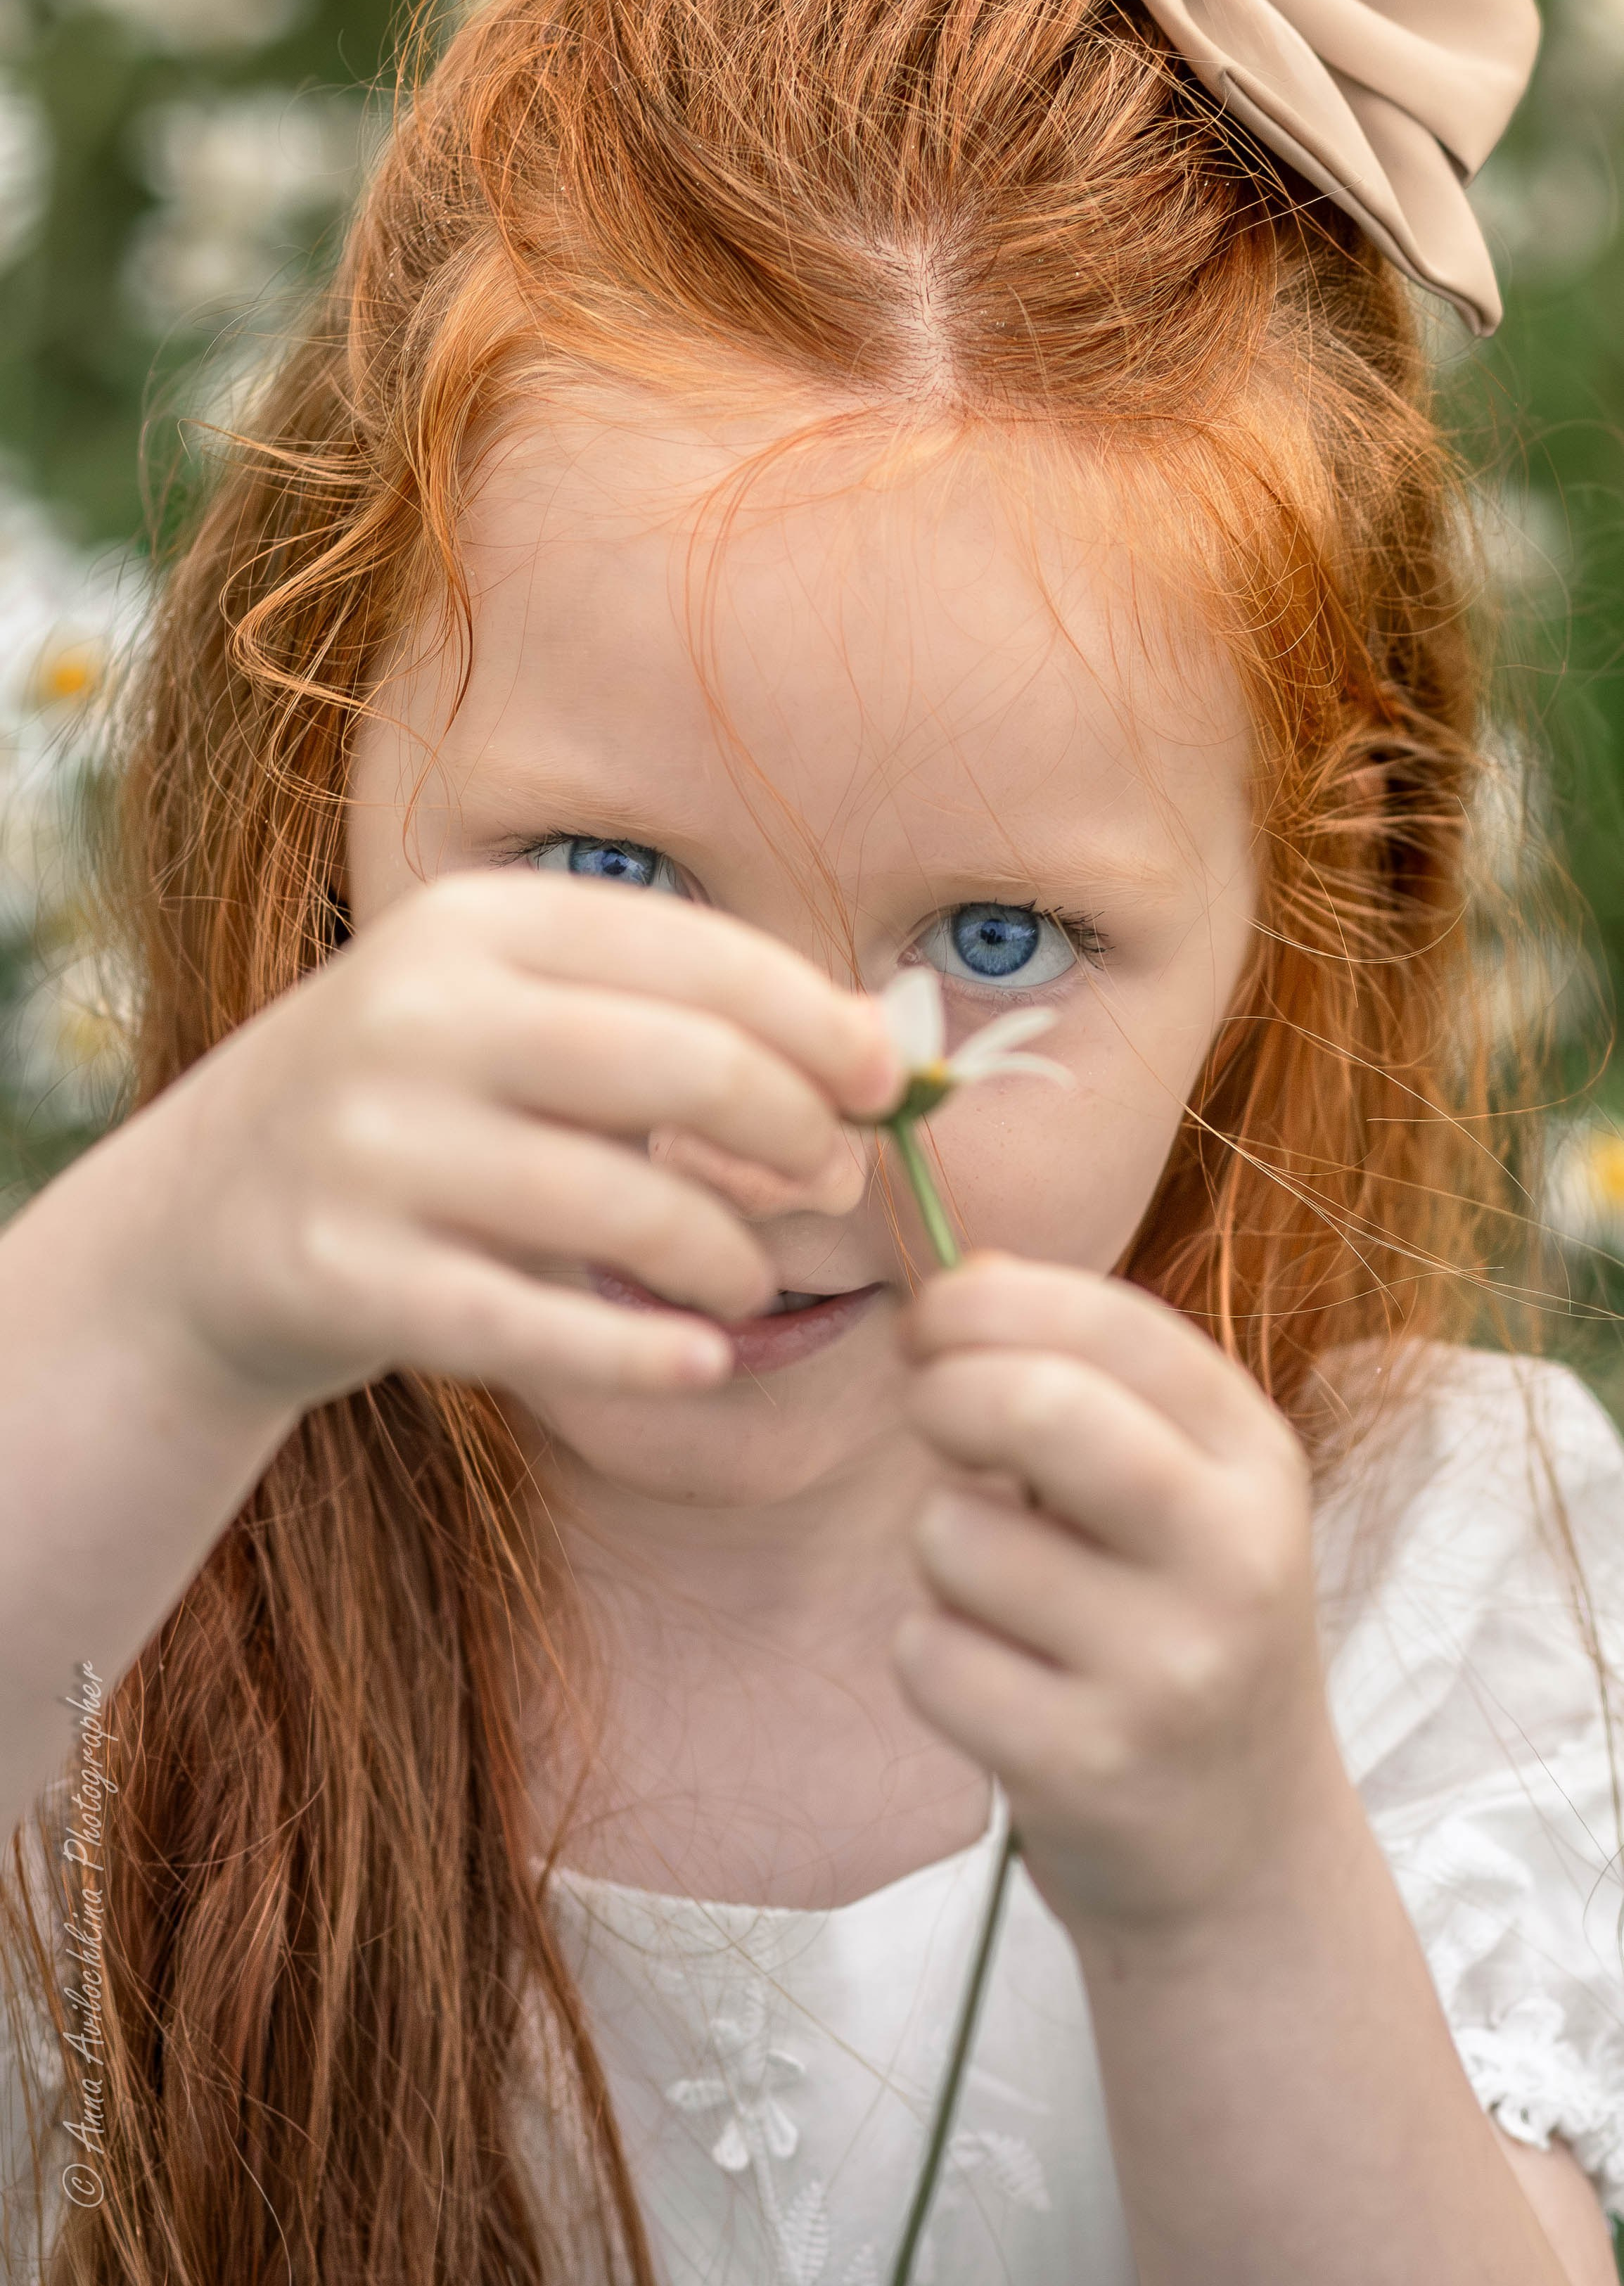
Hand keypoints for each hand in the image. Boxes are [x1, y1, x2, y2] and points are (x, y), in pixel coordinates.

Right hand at [105, 871, 898, 1418]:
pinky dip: (640, 1356)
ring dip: (727, 1257)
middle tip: (835, 1184)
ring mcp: (372, 1146)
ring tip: (748, 1280)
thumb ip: (677, 1015)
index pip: (697, 954)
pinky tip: (702, 1362)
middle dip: (795, 1132)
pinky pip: (533, 1328)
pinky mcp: (345, 1275)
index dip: (818, 1023)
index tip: (889, 1084)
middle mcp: (416, 1014)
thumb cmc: (422, 1107)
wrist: (206, 1219)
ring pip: (623, 1208)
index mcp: (475, 923)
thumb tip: (886, 1051)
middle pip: (680, 1066)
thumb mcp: (516, 1016)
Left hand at [893, 1253, 1341, 1938]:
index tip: (933, 1324)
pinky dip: (932, 1654)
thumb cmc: (1177, 1625)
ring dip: (940, 1549)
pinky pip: (928, 1654)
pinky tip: (996, 1681)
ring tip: (1001, 1592)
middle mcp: (1233, 1556)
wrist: (1243, 1850)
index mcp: (1256, 1460)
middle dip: (946, 1392)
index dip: (988, 1300)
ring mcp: (1167, 1669)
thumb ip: (1089, 1379)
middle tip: (931, 1416)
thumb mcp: (1184, 1489)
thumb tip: (964, 1273)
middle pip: (1041, 1409)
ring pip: (956, 1534)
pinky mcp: (1088, 1765)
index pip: (1111, 1324)